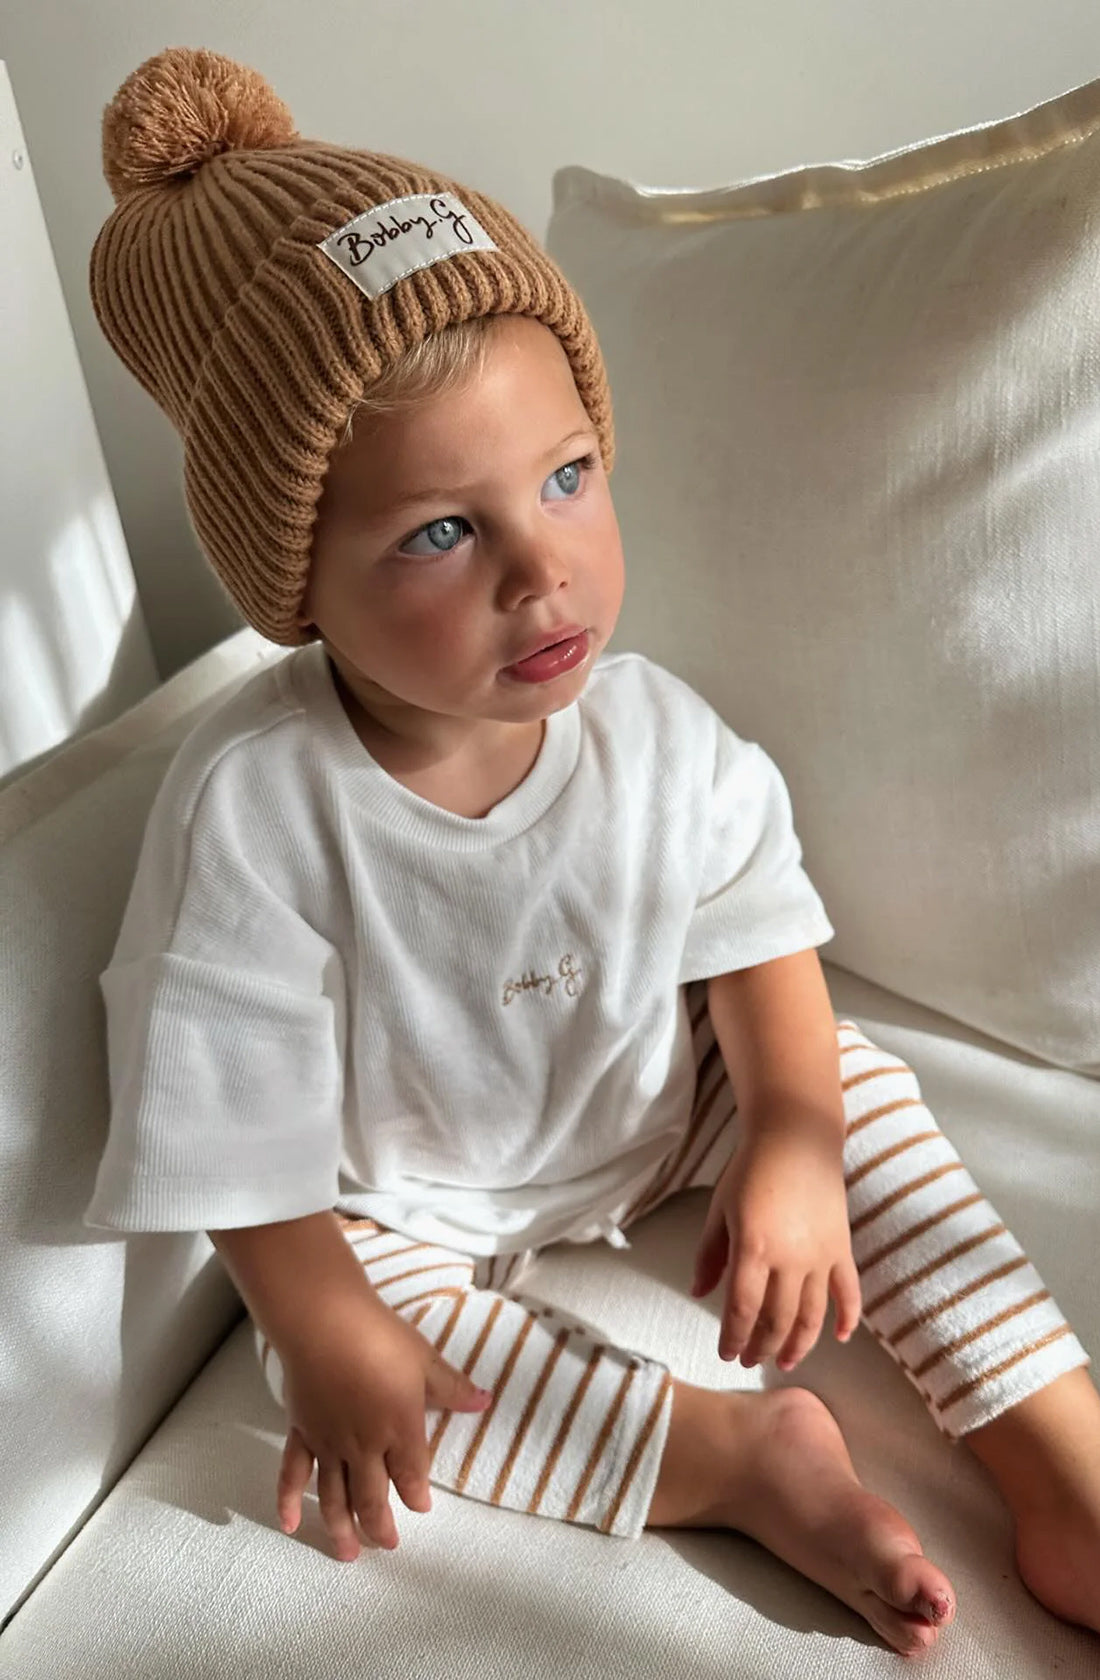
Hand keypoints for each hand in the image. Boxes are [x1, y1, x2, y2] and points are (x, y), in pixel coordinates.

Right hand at [275, 1300, 491, 1558]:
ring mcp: (329, 1443)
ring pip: (334, 1498)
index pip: (412, 1476)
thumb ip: (452, 1387)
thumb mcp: (425, 1360)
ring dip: (341, 1529)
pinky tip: (290, 1525)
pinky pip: (293, 1474)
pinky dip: (288, 1502)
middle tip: (387, 1545)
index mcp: (400, 1430)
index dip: (416, 1496)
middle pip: (372, 1499)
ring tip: (349, 1554)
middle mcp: (364, 1447)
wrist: (324, 1324)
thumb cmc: (379, 1337)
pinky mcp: (301, 1432)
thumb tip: (485, 1402)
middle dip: (380, 1527)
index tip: (420, 1507)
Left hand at [690, 1124, 860, 1370]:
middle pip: (777, 1320)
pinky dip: (848, 1318)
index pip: (742, 1310)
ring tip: (785, 1361)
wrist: (796, 1139)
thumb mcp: (720, 1210)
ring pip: (812, 1315)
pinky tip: (840, 1338)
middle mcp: (789, 1260)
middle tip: (750, 1361)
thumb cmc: (750, 1170)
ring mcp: (820, 1257)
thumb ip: (709, 1255)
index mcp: (753, 1249)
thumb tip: (700, 1294)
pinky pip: (849, 1292)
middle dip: (761, 1347)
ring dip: (798, 1344)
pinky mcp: (842, 1248)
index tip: (727, 1354)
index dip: (734, 1338)